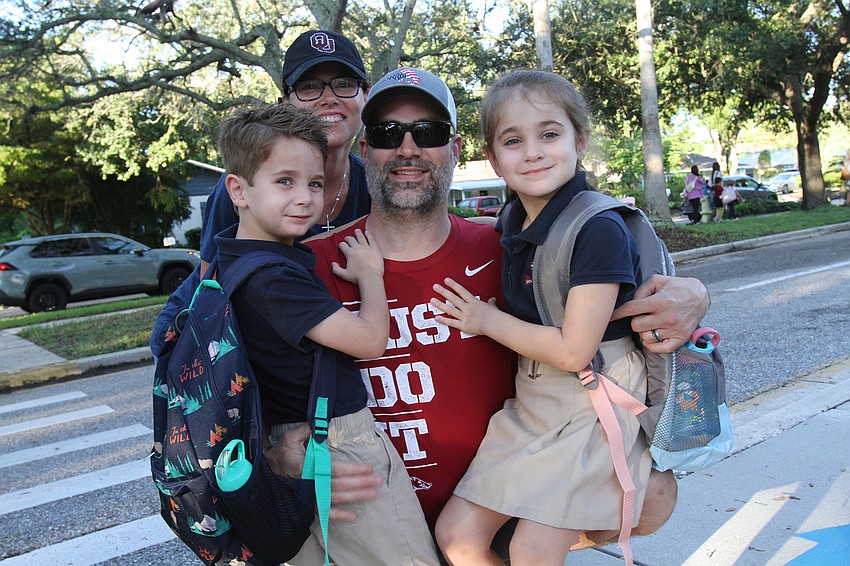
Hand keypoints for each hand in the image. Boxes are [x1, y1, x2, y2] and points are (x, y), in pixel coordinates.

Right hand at [264, 423, 381, 521]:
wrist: (263, 476)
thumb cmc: (279, 455)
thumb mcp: (289, 438)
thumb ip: (306, 430)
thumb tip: (319, 421)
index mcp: (306, 467)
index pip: (334, 468)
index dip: (352, 469)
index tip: (369, 468)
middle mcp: (309, 484)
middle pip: (339, 484)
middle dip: (360, 483)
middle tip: (378, 482)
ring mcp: (308, 497)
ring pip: (336, 498)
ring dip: (355, 497)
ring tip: (372, 495)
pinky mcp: (307, 505)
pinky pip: (324, 513)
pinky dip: (339, 516)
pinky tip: (353, 516)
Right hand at [332, 229, 383, 283]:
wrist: (371, 278)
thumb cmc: (358, 277)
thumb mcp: (344, 275)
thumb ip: (336, 269)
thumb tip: (333, 264)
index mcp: (349, 253)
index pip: (342, 245)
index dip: (341, 244)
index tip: (342, 245)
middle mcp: (357, 248)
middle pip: (351, 239)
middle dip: (348, 238)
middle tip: (348, 238)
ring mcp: (366, 247)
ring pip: (361, 236)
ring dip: (358, 233)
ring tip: (357, 231)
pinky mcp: (374, 248)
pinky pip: (371, 239)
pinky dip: (368, 234)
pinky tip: (367, 232)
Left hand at [430, 277, 497, 335]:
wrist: (494, 324)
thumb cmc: (495, 315)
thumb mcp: (493, 306)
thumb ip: (491, 302)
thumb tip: (493, 299)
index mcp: (474, 302)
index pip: (461, 291)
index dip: (453, 285)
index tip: (446, 280)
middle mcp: (467, 308)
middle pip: (453, 298)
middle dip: (443, 292)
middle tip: (435, 287)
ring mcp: (464, 316)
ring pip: (450, 309)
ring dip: (440, 304)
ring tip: (432, 300)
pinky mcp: (464, 326)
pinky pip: (452, 323)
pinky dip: (444, 320)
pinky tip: (437, 317)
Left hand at [611, 275, 708, 353]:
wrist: (700, 296)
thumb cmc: (676, 287)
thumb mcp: (657, 281)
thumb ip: (641, 291)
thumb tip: (631, 303)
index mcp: (660, 301)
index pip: (631, 310)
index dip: (617, 313)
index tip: (609, 317)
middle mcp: (667, 317)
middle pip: (636, 326)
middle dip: (636, 320)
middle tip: (643, 316)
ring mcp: (674, 329)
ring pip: (645, 338)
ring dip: (644, 332)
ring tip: (651, 324)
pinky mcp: (680, 338)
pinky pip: (659, 349)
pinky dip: (652, 344)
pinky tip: (653, 335)